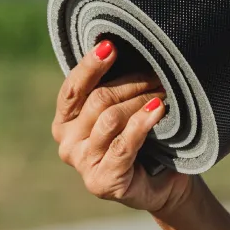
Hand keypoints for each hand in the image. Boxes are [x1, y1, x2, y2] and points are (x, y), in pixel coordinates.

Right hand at [52, 40, 194, 216]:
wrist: (162, 182)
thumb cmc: (141, 139)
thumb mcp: (121, 109)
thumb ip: (111, 88)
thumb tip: (117, 48)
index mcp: (64, 121)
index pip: (73, 89)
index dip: (90, 66)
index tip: (110, 46)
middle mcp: (66, 143)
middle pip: (98, 100)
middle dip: (132, 83)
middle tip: (160, 75)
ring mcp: (83, 164)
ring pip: (111, 119)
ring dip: (141, 101)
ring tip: (164, 93)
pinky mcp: (102, 181)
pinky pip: (123, 145)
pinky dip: (142, 124)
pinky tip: (158, 110)